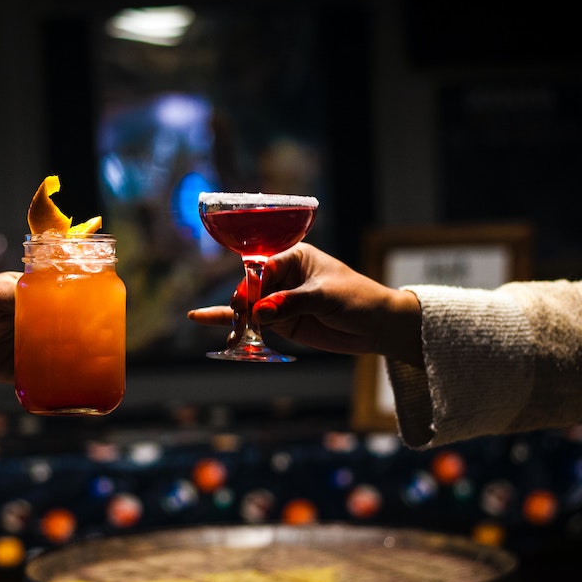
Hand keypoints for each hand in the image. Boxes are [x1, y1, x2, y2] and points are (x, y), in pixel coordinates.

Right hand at [187, 242, 422, 364]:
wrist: (378, 326)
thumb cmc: (357, 299)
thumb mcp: (325, 297)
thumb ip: (290, 303)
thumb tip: (260, 313)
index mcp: (294, 256)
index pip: (262, 265)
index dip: (251, 283)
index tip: (246, 300)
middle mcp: (283, 275)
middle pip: (251, 286)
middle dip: (242, 301)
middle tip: (241, 315)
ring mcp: (280, 299)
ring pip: (249, 305)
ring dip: (236, 315)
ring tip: (219, 321)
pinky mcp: (280, 321)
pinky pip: (253, 322)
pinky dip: (232, 323)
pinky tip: (203, 319)